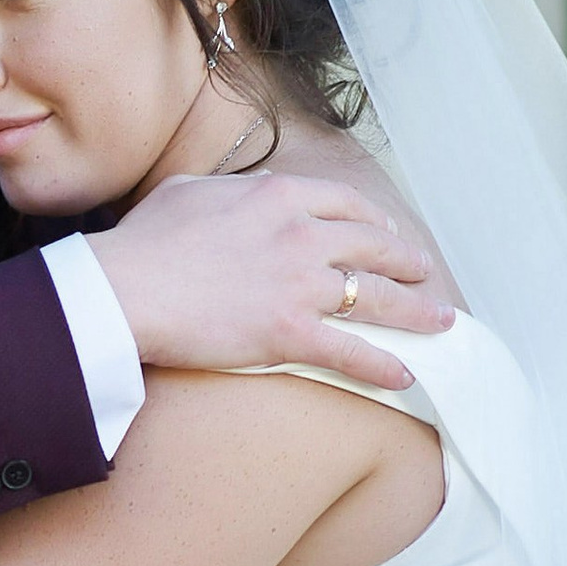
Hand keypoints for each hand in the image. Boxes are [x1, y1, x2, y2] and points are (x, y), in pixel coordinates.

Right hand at [88, 169, 453, 390]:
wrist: (125, 289)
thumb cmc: (145, 242)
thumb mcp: (190, 192)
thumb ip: (233, 190)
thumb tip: (252, 192)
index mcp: (280, 195)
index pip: (347, 204)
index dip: (376, 221)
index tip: (387, 234)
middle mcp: (302, 235)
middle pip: (374, 247)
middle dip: (407, 263)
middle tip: (425, 275)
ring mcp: (301, 285)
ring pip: (377, 298)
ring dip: (416, 312)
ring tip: (441, 322)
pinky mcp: (292, 334)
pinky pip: (353, 351)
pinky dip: (384, 365)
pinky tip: (406, 375)